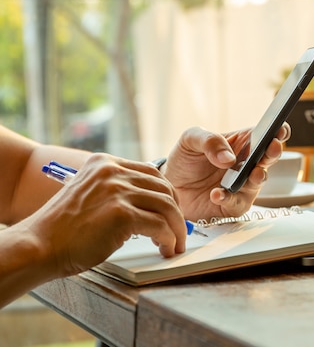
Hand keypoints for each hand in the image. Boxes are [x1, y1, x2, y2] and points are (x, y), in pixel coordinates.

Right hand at [20, 154, 186, 277]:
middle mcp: (112, 172)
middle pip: (164, 188)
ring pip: (167, 206)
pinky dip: (168, 239)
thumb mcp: (89, 193)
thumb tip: (152, 201)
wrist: (39, 245)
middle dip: (176, 211)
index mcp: (104, 163)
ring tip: (174, 244)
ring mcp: (117, 191)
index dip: (166, 193)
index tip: (171, 211)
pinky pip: (159, 225)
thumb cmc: (64, 228)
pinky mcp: (122, 214)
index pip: (151, 172)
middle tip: (178, 229)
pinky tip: (165, 247)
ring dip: (176, 228)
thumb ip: (115, 190)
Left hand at [163, 124, 290, 219]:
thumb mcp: (191, 140)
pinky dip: (229, 199)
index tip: (279, 131)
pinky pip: (238, 203)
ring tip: (251, 174)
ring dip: (258, 176)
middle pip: (268, 156)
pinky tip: (217, 193)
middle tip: (271, 148)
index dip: (277, 132)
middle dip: (273, 152)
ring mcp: (243, 185)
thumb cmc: (185, 159)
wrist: (170, 186)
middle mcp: (247, 163)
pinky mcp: (233, 204)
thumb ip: (210, 142)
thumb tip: (229, 158)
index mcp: (242, 142)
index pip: (265, 134)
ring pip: (259, 181)